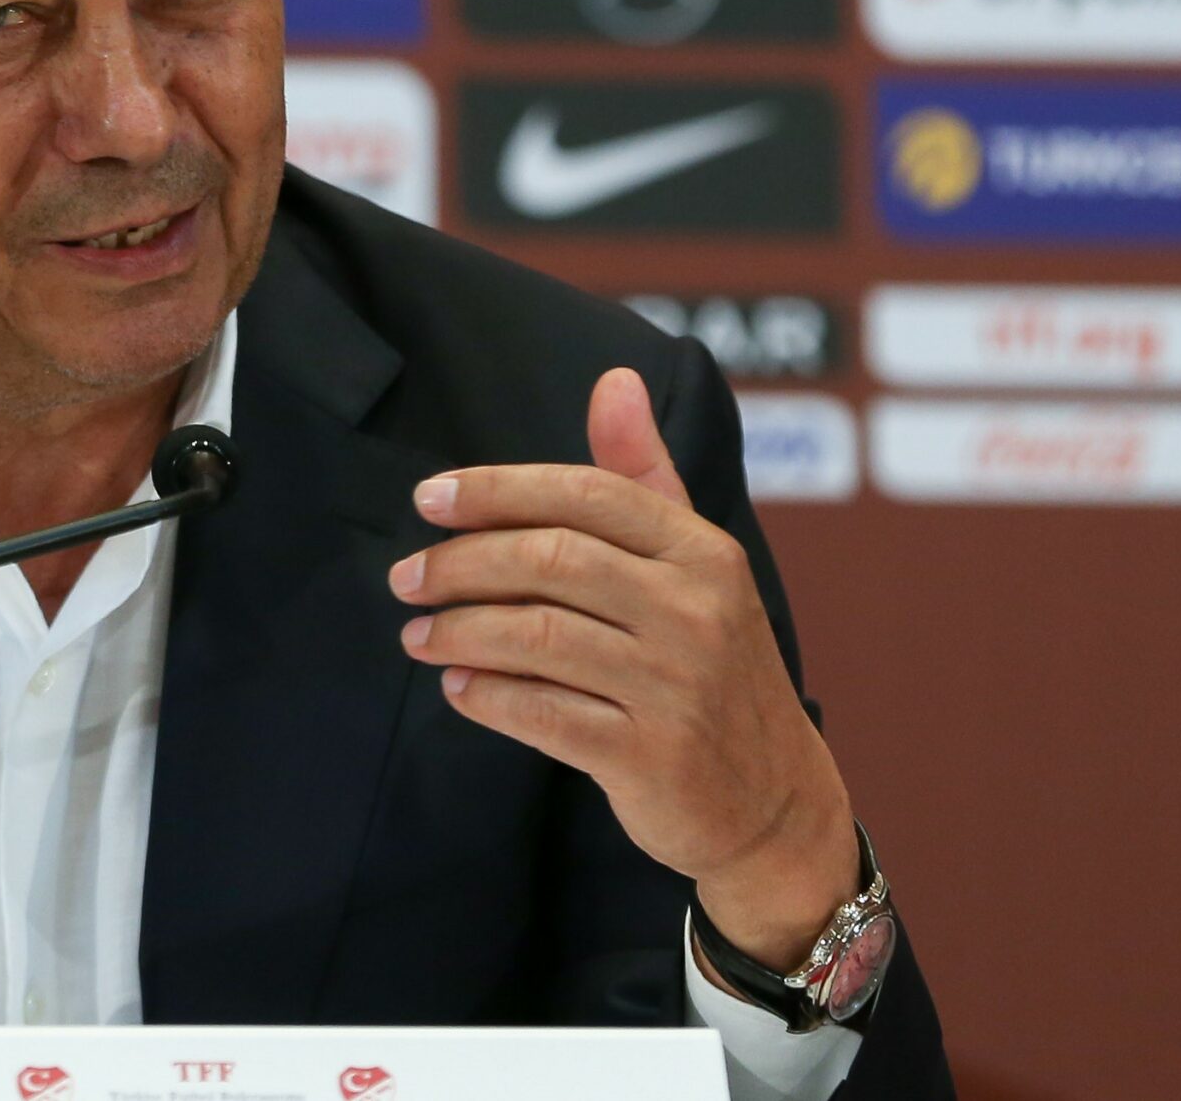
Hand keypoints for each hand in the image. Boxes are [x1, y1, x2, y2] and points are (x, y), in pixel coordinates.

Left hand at [390, 367, 856, 970]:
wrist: (774, 800)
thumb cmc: (714, 664)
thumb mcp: (696, 564)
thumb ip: (644, 474)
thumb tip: (615, 379)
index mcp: (702, 551)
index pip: (586, 494)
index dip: (498, 490)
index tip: (429, 499)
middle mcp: (695, 610)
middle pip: (551, 560)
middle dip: (461, 563)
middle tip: (406, 578)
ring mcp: (677, 686)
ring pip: (538, 636)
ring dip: (459, 630)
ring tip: (417, 634)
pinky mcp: (651, 757)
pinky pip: (543, 714)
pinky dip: (487, 695)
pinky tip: (457, 686)